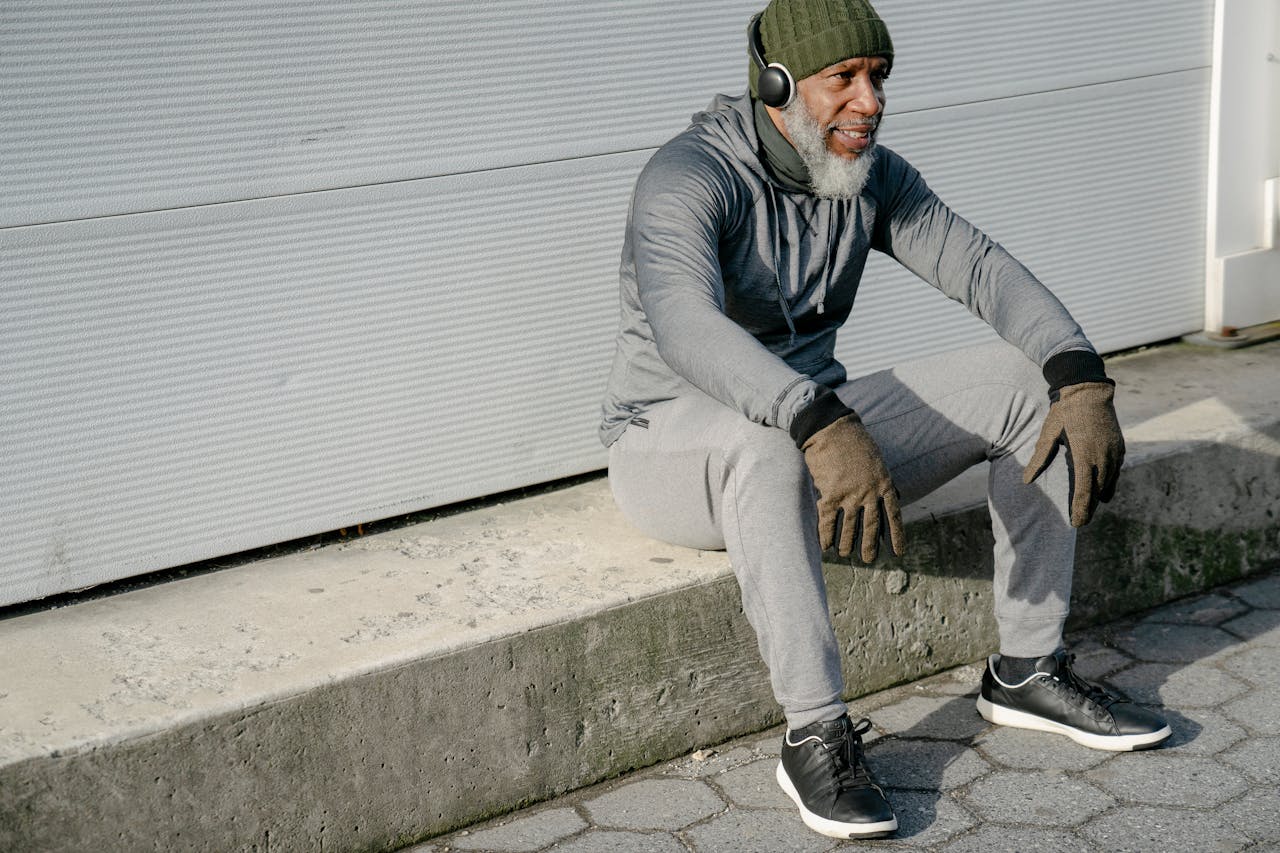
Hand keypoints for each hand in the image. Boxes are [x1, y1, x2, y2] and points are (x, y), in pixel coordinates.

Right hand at [801, 413, 905, 561]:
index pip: (893, 516)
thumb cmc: (855, 442)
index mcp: (884, 484)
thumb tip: (894, 496)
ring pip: (849, 528)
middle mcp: (869, 493)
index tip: (898, 552)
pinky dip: (826, 535)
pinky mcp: (830, 493)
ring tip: (845, 554)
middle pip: (871, 527)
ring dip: (846, 544)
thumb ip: (884, 481)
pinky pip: (828, 521)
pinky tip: (825, 546)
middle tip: (868, 560)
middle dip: (869, 546)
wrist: (832, 429)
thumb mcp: (878, 461)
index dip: (896, 536)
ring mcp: (850, 495)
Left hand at [1023, 381, 1124, 526]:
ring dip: (1099, 497)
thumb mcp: (1048, 434)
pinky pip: (1115, 471)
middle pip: (1097, 491)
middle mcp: (1102, 457)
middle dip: (1089, 508)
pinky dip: (1109, 483)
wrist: (1088, 391)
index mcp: (1084, 454)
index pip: (1083, 490)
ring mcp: (1114, 452)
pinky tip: (1103, 491)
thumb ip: (1039, 458)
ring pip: (1109, 482)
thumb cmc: (1064, 412)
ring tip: (1089, 510)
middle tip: (1080, 522)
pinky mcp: (1119, 448)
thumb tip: (1026, 480)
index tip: (1076, 523)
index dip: (1080, 508)